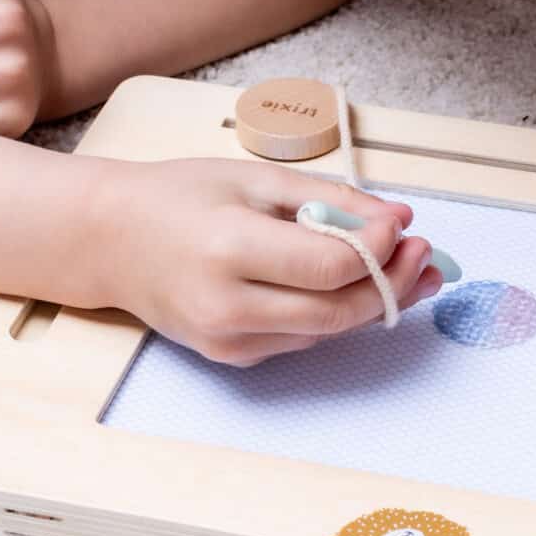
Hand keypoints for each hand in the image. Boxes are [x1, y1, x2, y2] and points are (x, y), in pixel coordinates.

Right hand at [90, 161, 440, 363]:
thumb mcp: (255, 179)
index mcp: (230, 248)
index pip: (328, 265)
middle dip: (392, 285)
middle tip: (425, 255)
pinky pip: (301, 339)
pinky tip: (356, 287)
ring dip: (374, 304)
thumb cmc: (180, 197)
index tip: (404, 226)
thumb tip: (397, 218)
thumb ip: (329, 198)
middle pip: (337, 311)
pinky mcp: (229, 356)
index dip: (379, 249)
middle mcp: (226, 304)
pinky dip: (334, 314)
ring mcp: (226, 339)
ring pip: (326, 332)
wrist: (110, 240)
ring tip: (409, 268)